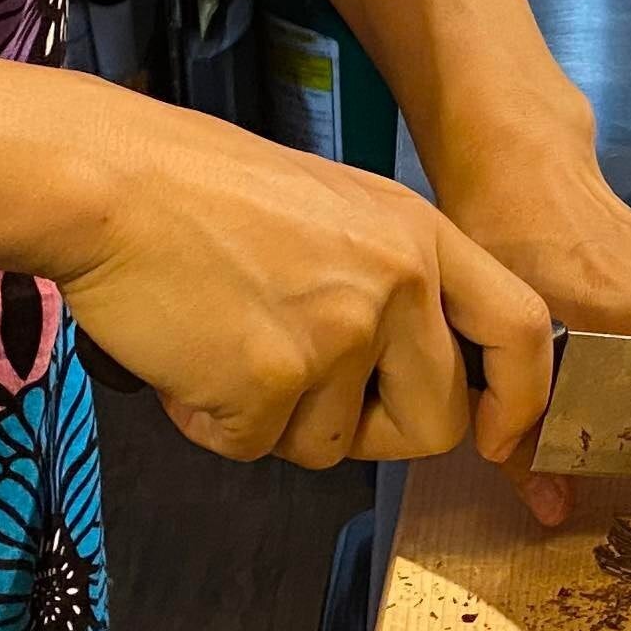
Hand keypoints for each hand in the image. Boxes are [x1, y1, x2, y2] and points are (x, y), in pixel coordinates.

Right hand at [57, 96, 556, 471]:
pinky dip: (213, 420)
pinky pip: (256, 447)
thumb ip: (389, 284)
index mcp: (420, 236)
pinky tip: (186, 353)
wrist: (107, 183)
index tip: (495, 438)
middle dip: (373, 434)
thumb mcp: (334, 211)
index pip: (523, 330)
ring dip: (275, 419)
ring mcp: (337, 335)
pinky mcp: (271, 381)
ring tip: (223, 340)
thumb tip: (410, 376)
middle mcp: (397, 284)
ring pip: (334, 445)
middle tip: (301, 395)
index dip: (519, 399)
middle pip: (435, 422)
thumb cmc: (199, 192)